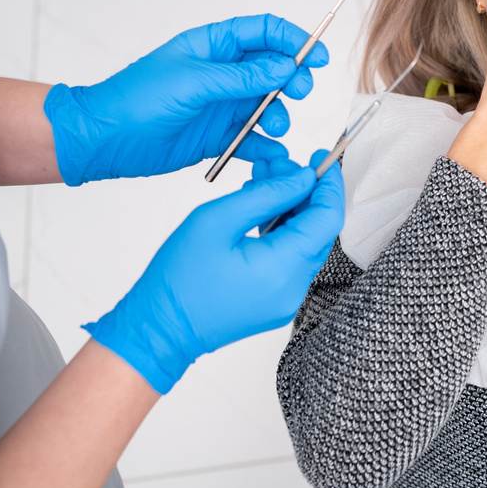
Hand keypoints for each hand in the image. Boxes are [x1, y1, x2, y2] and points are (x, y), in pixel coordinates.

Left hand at [43, 14, 327, 185]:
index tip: (316, 56)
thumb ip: (240, 78)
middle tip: (298, 91)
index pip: (264, 32)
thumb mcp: (192, 82)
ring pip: (267, 105)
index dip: (294, 40)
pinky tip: (270, 153)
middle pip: (273, 69)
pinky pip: (253, 139)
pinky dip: (266, 147)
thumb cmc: (134, 100)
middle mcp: (221, 73)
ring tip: (273, 125)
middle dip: (292, 79)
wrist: (106, 140)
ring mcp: (221, 105)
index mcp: (213, 46)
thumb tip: (282, 69)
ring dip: (278, 114)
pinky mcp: (218, 136)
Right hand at [84, 151, 343, 392]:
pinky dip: (282, 231)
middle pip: (318, 230)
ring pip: (305, 242)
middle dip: (305, 192)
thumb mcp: (217, 220)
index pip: (327, 218)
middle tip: (281, 166)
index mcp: (282, 269)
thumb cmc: (178, 279)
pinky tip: (260, 211)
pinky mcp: (276, 302)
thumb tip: (301, 178)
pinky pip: (291, 259)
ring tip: (264, 182)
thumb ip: (267, 194)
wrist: (158, 329)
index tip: (321, 158)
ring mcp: (286, 299)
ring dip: (292, 210)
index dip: (328, 183)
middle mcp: (293, 289)